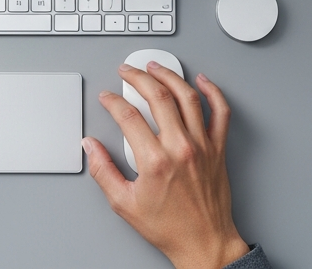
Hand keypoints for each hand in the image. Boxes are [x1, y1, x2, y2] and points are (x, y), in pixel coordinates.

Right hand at [83, 65, 248, 268]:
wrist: (204, 244)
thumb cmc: (169, 227)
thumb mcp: (124, 204)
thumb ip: (103, 171)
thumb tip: (91, 147)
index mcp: (155, 161)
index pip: (128, 116)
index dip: (113, 101)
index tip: (107, 98)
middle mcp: (180, 147)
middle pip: (157, 96)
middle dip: (137, 77)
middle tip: (127, 71)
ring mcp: (202, 145)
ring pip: (187, 96)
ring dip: (169, 75)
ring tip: (155, 67)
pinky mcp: (218, 148)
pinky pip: (220, 113)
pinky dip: (213, 92)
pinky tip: (202, 81)